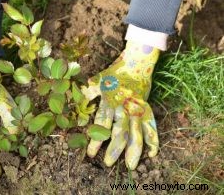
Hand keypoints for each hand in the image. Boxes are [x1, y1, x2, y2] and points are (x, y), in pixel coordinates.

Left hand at [81, 41, 159, 169]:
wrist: (137, 63)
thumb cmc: (115, 73)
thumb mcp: (97, 81)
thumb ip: (88, 93)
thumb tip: (76, 103)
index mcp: (110, 102)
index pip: (102, 124)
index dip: (96, 140)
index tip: (91, 154)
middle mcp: (124, 107)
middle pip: (120, 132)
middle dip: (114, 149)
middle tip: (108, 163)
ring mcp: (137, 109)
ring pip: (137, 133)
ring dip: (134, 150)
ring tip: (130, 165)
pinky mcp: (147, 109)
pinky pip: (151, 126)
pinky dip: (153, 139)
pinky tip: (152, 154)